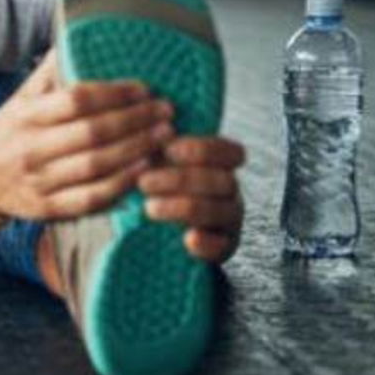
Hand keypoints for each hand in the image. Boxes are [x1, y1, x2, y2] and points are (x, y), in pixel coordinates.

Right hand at [0, 48, 175, 221]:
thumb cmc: (9, 130)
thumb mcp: (22, 97)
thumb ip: (51, 70)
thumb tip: (79, 32)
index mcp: (26, 116)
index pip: (76, 100)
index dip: (114, 94)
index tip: (144, 88)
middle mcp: (31, 148)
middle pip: (92, 133)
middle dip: (135, 121)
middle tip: (166, 111)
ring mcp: (39, 181)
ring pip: (96, 166)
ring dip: (136, 150)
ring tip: (164, 136)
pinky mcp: (47, 208)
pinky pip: (91, 198)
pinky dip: (121, 184)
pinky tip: (143, 170)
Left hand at [138, 135, 245, 263]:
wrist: (161, 229)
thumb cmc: (160, 185)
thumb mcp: (161, 162)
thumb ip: (160, 146)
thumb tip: (144, 125)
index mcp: (221, 166)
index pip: (231, 152)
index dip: (203, 149)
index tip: (168, 149)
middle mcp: (230, 191)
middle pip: (223, 181)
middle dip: (181, 180)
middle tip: (143, 182)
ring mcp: (228, 220)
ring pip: (219, 211)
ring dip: (183, 208)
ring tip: (148, 208)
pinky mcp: (221, 248)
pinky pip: (222, 247)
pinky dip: (206, 243)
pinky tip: (187, 239)